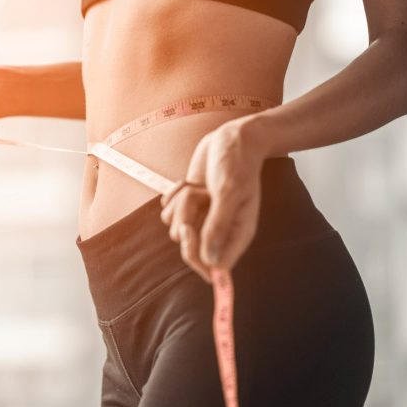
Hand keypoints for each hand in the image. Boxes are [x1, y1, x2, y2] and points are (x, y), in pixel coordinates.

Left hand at [159, 118, 267, 281]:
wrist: (230, 139)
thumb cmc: (237, 164)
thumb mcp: (229, 192)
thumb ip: (219, 226)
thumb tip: (210, 261)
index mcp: (238, 235)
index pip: (214, 267)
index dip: (197, 257)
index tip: (189, 230)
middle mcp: (220, 232)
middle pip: (189, 250)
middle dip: (185, 221)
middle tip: (195, 199)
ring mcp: (202, 220)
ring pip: (175, 227)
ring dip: (182, 203)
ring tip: (200, 187)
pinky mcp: (188, 207)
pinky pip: (168, 211)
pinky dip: (175, 195)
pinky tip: (191, 182)